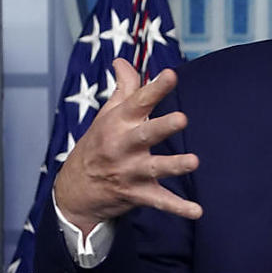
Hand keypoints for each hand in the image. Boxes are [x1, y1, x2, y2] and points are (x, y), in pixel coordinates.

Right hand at [54, 58, 202, 233]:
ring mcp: (130, 172)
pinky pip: (160, 202)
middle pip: (146, 135)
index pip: (139, 101)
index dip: (155, 88)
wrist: (74, 191)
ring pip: (155, 168)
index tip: (171, 74)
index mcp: (119, 123)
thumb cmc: (97, 144)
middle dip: (163, 127)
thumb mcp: (107, 115)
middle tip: (182, 118)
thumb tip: (123, 60)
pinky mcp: (138, 194)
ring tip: (194, 162)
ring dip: (174, 165)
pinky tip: (198, 211)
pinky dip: (178, 208)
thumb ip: (124, 88)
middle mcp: (124, 146)